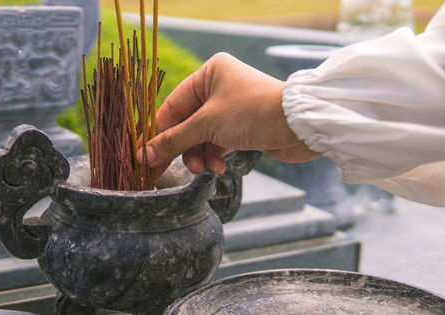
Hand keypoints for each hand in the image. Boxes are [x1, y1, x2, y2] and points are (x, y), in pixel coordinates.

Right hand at [137, 53, 319, 175]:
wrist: (300, 126)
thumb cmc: (253, 113)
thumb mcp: (208, 125)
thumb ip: (174, 140)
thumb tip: (144, 156)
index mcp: (208, 74)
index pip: (172, 106)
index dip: (157, 133)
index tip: (144, 157)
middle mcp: (218, 87)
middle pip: (186, 123)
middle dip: (181, 148)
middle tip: (165, 171)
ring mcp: (230, 108)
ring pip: (201, 136)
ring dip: (199, 155)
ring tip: (203, 168)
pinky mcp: (241, 126)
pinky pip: (218, 143)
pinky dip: (215, 156)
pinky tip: (219, 167)